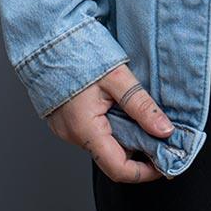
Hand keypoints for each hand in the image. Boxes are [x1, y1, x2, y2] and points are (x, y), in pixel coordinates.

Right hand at [46, 62, 175, 183]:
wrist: (46, 39)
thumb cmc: (78, 53)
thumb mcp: (117, 77)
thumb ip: (142, 106)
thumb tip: (165, 130)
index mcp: (85, 130)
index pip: (119, 169)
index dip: (145, 171)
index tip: (165, 163)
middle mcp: (73, 136)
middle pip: (112, 156)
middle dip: (138, 150)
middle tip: (159, 135)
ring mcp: (66, 129)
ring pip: (103, 143)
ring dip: (124, 135)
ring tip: (142, 116)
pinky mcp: (64, 120)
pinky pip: (92, 131)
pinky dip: (110, 126)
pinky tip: (119, 108)